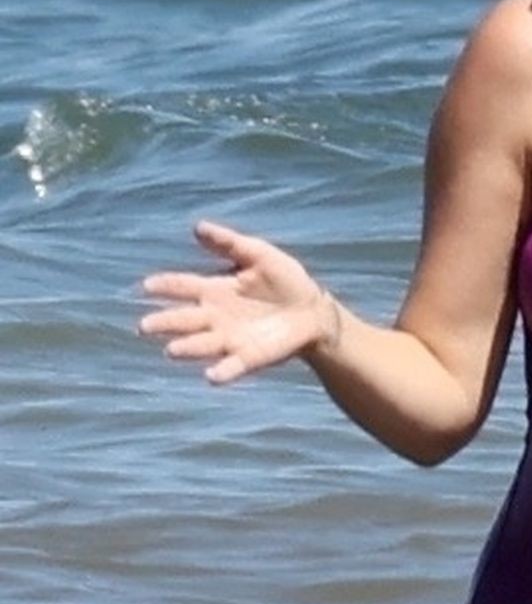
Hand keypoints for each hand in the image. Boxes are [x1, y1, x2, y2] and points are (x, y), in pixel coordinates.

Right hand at [139, 220, 333, 384]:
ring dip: (187, 348)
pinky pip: (232, 366)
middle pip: (183, 319)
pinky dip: (222, 372)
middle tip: (144, 326)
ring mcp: (230, 338)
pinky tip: (211, 376)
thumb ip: (229, 243)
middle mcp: (215, 317)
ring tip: (172, 350)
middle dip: (164, 323)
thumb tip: (197, 227)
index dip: (165, 285)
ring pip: (201, 345)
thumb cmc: (285, 280)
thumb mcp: (259, 254)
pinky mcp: (249, 357)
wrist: (313, 310)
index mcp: (214, 290)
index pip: (183, 286)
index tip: (147, 286)